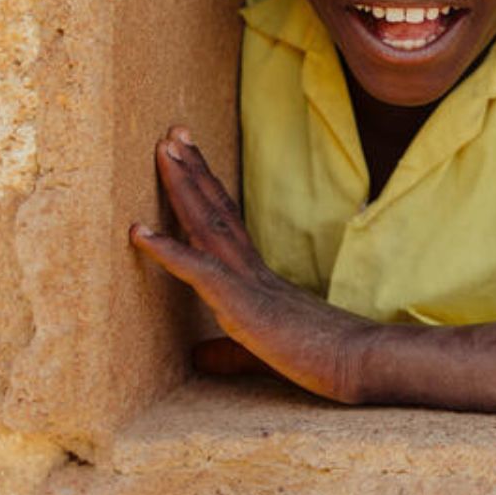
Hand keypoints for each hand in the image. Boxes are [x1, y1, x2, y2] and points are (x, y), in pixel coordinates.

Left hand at [130, 127, 374, 403]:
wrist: (359, 360)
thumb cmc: (323, 358)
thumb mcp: (265, 355)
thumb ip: (228, 355)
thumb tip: (198, 360)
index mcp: (258, 278)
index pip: (228, 224)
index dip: (206, 190)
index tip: (188, 157)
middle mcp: (252, 269)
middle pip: (217, 209)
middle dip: (192, 169)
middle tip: (172, 133)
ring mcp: (247, 282)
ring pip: (208, 224)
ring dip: (183, 185)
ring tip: (164, 150)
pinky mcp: (241, 304)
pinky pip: (198, 270)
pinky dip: (166, 249)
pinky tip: (137, 231)